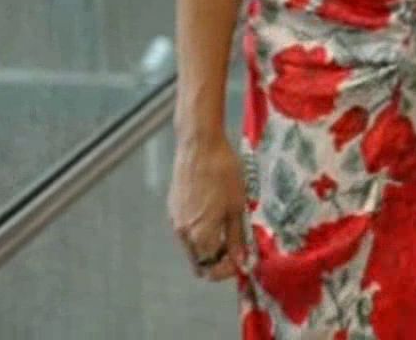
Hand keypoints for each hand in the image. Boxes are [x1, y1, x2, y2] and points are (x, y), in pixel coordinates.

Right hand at [168, 132, 249, 282]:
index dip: (227, 270)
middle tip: (237, 248)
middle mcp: (182, 233)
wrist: (200, 145)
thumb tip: (241, 262)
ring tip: (228, 227)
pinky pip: (186, 229)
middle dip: (218, 261)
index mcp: (199, 235)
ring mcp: (175, 220)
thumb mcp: (237, 207)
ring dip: (209, 245)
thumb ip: (237, 239)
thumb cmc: (223, 173)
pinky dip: (199, 230)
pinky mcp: (172, 207)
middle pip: (198, 262)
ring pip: (192, 246)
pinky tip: (214, 212)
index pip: (210, 270)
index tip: (242, 260)